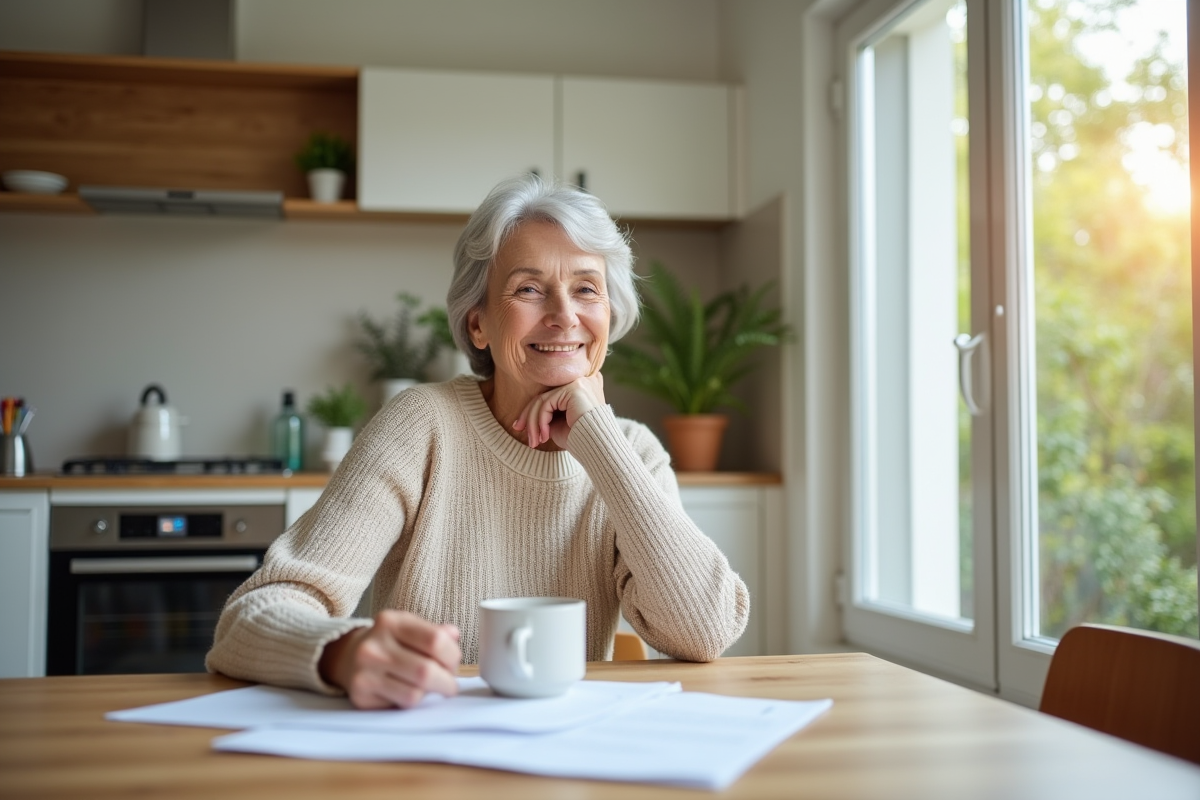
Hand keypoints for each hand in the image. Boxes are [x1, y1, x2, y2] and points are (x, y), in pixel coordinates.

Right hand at [318, 610, 460, 708]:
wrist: (348, 656)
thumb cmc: (389, 642)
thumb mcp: (410, 627)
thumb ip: (435, 632)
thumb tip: (454, 636)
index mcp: (391, 622)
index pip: (435, 640)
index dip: (453, 656)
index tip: (454, 663)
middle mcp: (374, 646)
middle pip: (426, 671)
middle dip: (447, 681)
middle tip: (450, 684)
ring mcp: (364, 672)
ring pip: (415, 693)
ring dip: (430, 693)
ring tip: (429, 687)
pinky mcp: (361, 696)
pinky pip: (401, 705)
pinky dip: (412, 701)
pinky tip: (408, 691)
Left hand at [513, 373, 605, 449]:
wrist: (599, 448)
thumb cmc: (581, 440)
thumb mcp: (559, 425)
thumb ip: (548, 414)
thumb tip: (524, 417)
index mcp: (580, 388)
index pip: (550, 395)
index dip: (533, 411)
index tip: (520, 425)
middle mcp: (581, 381)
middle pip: (544, 395)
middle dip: (528, 415)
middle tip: (519, 429)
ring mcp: (578, 382)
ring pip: (543, 400)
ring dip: (534, 423)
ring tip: (534, 441)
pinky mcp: (574, 388)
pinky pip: (547, 403)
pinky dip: (540, 421)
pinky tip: (544, 436)